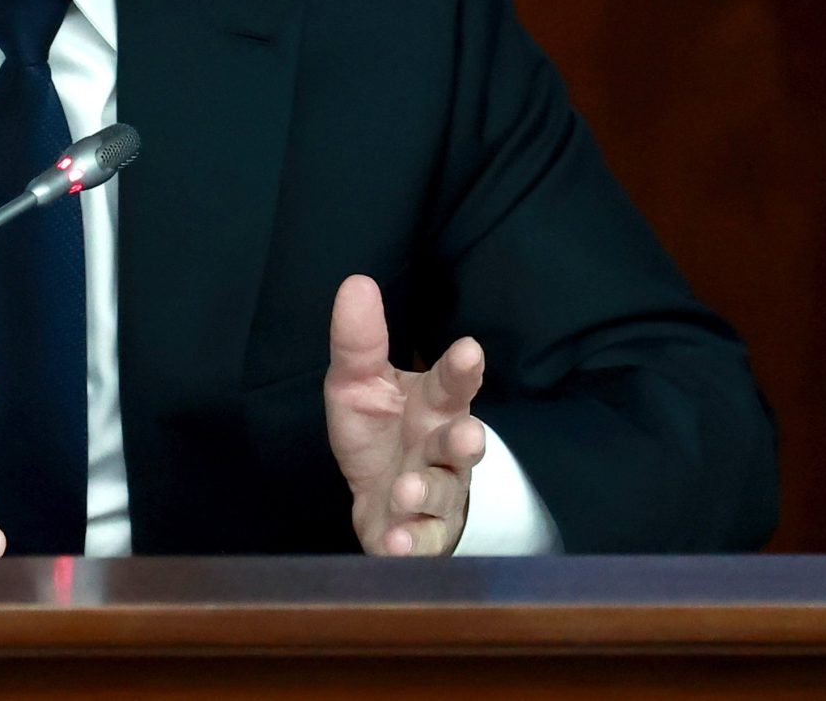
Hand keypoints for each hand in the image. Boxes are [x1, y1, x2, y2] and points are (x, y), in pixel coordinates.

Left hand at [324, 274, 486, 555]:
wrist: (382, 500)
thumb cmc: (379, 432)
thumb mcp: (358, 384)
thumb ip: (359, 342)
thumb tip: (357, 281)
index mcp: (433, 406)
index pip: (452, 384)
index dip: (461, 369)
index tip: (468, 350)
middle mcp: (443, 449)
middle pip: (462, 442)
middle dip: (465, 439)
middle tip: (465, 433)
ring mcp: (437, 495)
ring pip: (440, 493)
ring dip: (424, 491)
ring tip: (404, 489)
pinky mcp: (420, 535)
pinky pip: (419, 542)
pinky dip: (408, 543)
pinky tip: (393, 543)